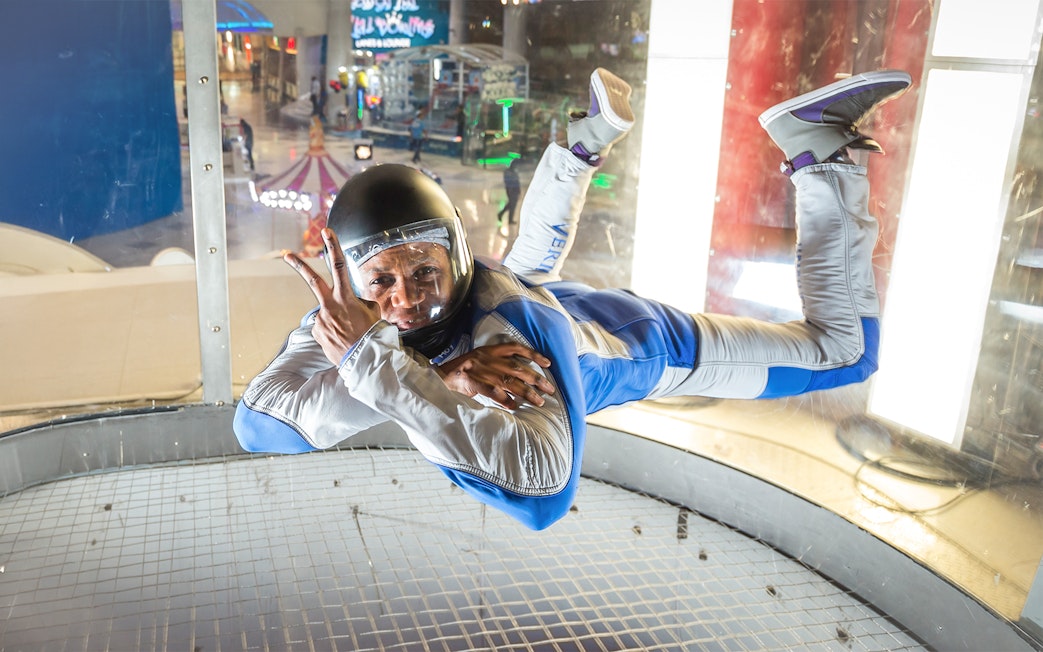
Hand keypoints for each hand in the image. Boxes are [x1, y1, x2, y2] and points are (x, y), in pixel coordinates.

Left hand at [285, 228, 381, 365]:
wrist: (364, 360)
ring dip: (336, 320)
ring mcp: (321, 320)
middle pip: (313, 279)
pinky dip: (333, 332)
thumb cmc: (372, 336)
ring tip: (349, 334)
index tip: (326, 232)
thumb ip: (361, 302)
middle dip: (299, 264)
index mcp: (345, 297)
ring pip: (327, 313)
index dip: (333, 247)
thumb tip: (354, 302)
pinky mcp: (316, 333)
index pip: (338, 266)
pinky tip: (342, 340)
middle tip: (286, 253)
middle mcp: (329, 306)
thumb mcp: (373, 313)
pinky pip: (325, 327)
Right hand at [438, 343, 555, 408]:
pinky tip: (515, 407)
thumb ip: (497, 366)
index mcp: (490, 351)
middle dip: (536, 379)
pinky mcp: (474, 382)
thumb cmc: (462, 371)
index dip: (533, 355)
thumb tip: (517, 380)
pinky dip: (506, 400)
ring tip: (538, 401)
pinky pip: (494, 392)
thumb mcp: (480, 360)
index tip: (548, 363)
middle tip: (550, 389)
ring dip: (526, 392)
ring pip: (510, 381)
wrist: (441, 376)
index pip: (516, 349)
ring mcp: (482, 371)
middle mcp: (489, 359)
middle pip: (518, 368)